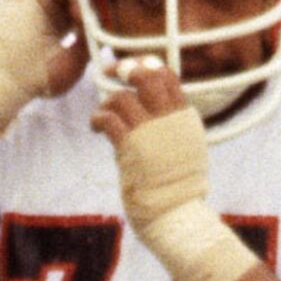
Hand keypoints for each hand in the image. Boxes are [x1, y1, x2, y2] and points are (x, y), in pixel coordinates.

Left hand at [92, 58, 207, 226]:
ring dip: (106, 103)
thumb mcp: (185, 148)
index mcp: (184, 117)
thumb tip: (153, 111)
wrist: (176, 215)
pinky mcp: (131, 147)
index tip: (131, 69)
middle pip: (146, 75)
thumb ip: (172, 126)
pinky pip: (108, 118)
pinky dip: (97, 118)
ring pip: (122, 98)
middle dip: (124, 68)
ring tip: (103, 115)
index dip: (146, 64)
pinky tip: (95, 127)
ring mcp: (151, 132)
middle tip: (110, 72)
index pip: (168, 75)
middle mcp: (170, 119)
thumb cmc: (178, 188)